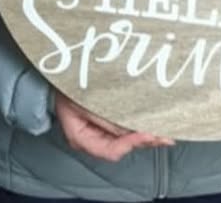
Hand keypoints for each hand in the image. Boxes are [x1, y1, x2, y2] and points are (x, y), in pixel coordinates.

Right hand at [54, 94, 172, 162]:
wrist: (55, 70)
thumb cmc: (65, 84)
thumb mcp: (82, 101)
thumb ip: (105, 119)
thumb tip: (132, 131)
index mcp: (81, 138)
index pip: (110, 150)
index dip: (131, 144)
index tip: (148, 134)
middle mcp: (91, 138)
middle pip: (121, 146)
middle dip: (144, 141)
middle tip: (165, 136)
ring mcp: (98, 130)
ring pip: (125, 138)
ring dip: (144, 134)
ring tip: (165, 131)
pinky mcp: (105, 119)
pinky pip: (123, 126)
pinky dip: (137, 124)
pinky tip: (151, 122)